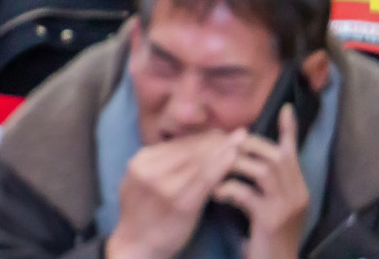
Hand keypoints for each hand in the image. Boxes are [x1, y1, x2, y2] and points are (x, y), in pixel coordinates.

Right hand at [105, 129, 248, 258]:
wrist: (136, 245)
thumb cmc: (142, 214)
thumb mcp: (138, 181)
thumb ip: (158, 164)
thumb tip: (185, 148)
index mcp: (141, 161)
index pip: (176, 144)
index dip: (202, 137)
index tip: (221, 134)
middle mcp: (151, 170)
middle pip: (189, 149)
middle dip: (215, 140)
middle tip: (238, 134)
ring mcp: (166, 187)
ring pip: (200, 162)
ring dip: (223, 149)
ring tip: (241, 142)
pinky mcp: (182, 204)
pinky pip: (206, 180)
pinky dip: (221, 166)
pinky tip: (234, 159)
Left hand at [213, 106, 310, 258]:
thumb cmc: (265, 237)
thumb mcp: (267, 205)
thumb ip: (261, 182)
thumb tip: (240, 154)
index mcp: (297, 188)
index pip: (293, 152)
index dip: (290, 130)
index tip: (287, 107)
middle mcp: (298, 193)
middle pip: (274, 155)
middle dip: (244, 147)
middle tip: (219, 147)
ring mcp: (287, 206)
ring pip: (261, 170)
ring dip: (232, 166)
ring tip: (213, 171)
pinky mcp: (271, 220)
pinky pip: (247, 194)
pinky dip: (227, 189)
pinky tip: (214, 194)